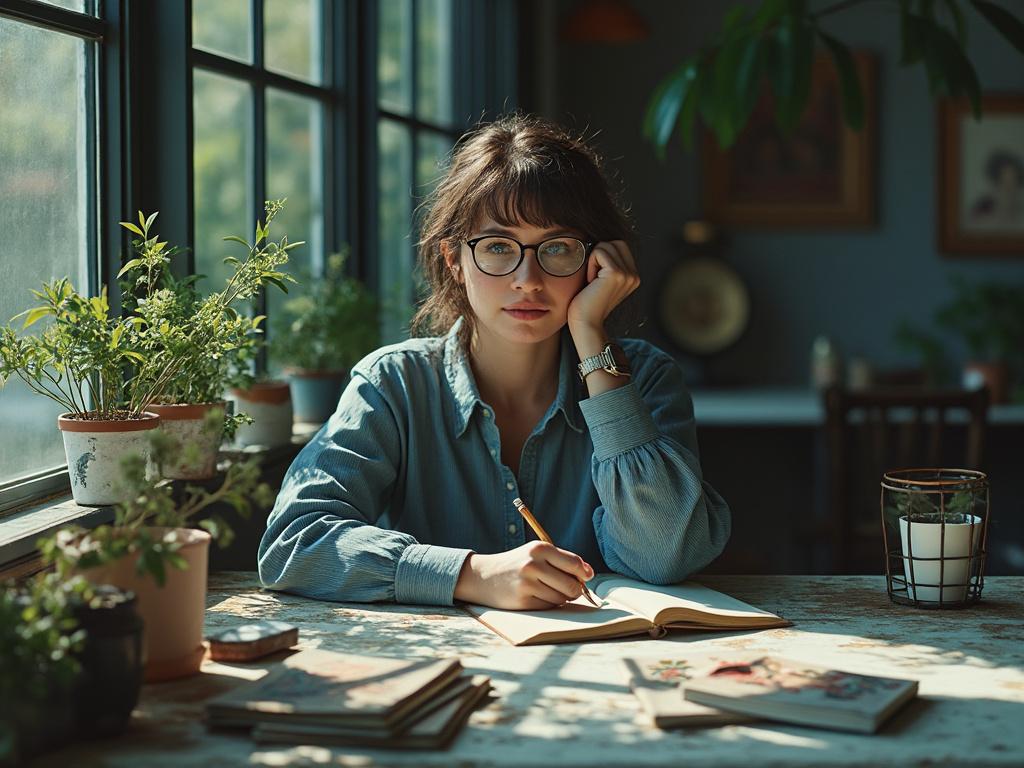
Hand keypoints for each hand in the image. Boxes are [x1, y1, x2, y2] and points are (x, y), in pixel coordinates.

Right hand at [454, 541, 594, 609]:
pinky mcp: (523, 600)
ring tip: (547, 589)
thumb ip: (562, 561)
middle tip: (568, 588)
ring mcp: (528, 583)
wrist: (484, 576)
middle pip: (572, 585)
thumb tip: (589, 573)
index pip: (575, 563)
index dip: (585, 573)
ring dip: (560, 597)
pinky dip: (548, 604)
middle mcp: (534, 564)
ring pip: (562, 598)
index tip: (586, 577)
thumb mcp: (536, 553)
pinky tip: (537, 596)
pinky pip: (549, 606)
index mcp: (540, 548)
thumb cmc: (517, 564)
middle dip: (575, 590)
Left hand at [566, 240, 639, 333]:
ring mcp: (628, 274)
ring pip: (606, 245)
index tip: (596, 278)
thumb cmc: (586, 304)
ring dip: (593, 261)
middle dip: (599, 254)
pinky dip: (590, 265)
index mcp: (633, 276)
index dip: (602, 255)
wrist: (586, 324)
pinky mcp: (617, 273)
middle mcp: (634, 275)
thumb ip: (606, 263)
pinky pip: (599, 251)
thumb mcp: (600, 280)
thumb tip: (597, 240)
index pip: (618, 245)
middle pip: (614, 242)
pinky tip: (590, 283)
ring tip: (592, 281)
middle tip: (593, 278)